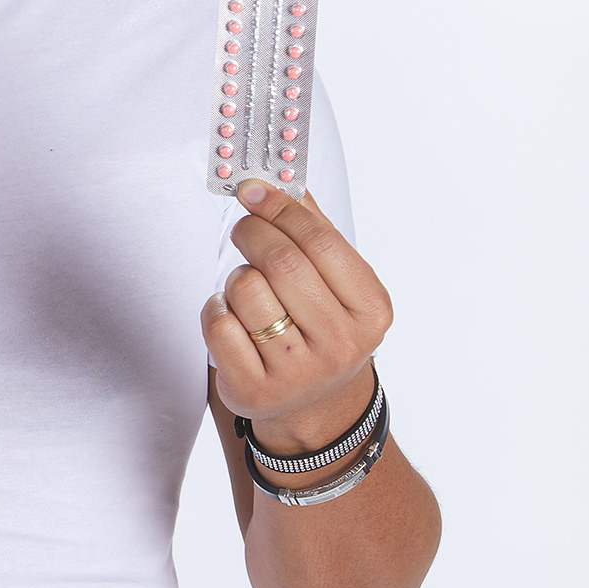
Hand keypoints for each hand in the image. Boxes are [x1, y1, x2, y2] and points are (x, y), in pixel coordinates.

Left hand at [201, 181, 391, 448]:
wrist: (313, 408)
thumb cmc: (321, 330)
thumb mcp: (337, 285)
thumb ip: (316, 232)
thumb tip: (285, 179)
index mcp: (371, 310)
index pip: (321, 242)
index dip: (281, 208)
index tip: (254, 189)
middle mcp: (341, 344)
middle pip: (281, 262)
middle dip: (252, 233)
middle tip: (244, 228)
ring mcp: (298, 371)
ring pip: (246, 289)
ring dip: (236, 278)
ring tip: (250, 292)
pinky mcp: (254, 389)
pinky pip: (218, 322)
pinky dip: (217, 309)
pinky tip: (235, 321)